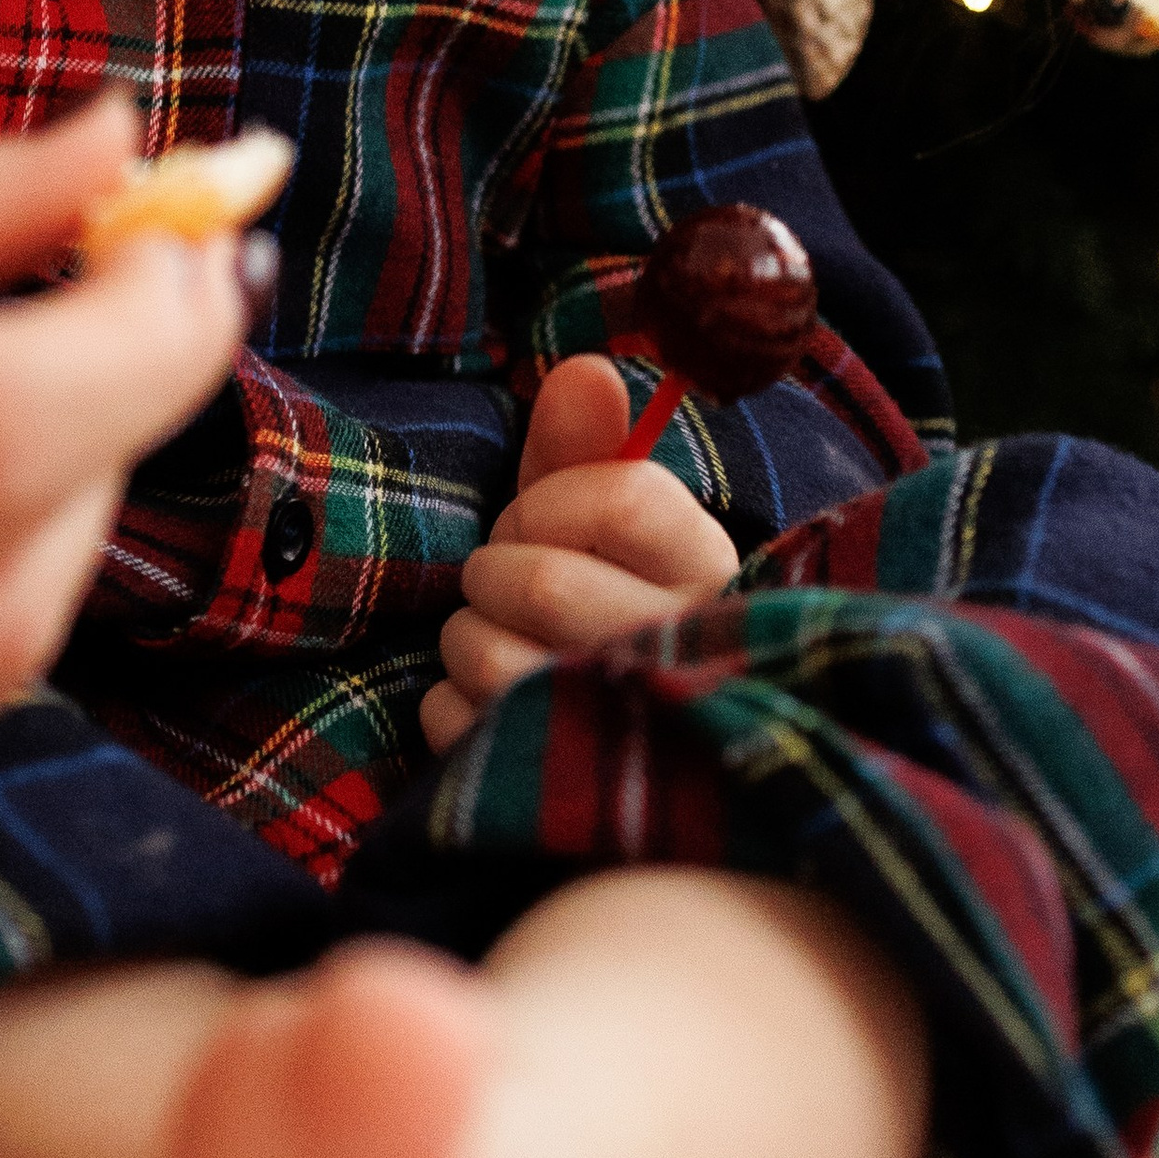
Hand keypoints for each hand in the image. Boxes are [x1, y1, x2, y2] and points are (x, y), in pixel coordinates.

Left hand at [421, 352, 740, 758]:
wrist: (595, 735)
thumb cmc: (588, 589)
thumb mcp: (584, 512)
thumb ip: (580, 442)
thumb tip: (587, 367)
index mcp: (710, 572)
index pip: (624, 499)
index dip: (552, 501)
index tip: (540, 518)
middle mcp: (686, 656)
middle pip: (543, 583)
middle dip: (495, 571)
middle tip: (510, 585)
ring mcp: (623, 731)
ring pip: (489, 655)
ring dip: (466, 637)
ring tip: (502, 642)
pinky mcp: (554, 790)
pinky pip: (453, 718)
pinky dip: (447, 703)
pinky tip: (488, 705)